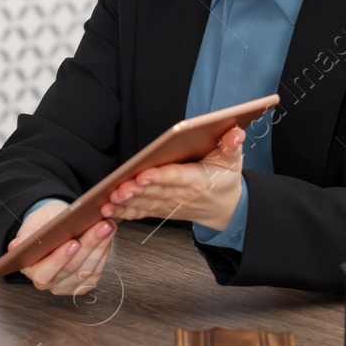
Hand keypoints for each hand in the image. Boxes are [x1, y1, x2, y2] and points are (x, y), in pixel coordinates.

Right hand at [8, 199, 116, 295]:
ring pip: (87, 270)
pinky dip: (104, 253)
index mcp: (30, 269)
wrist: (56, 228)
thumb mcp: (34, 222)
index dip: (60, 258)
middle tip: (101, 226)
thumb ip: (26, 234)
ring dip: (101, 247)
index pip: (45, 272)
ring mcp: (66, 285)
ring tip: (107, 227)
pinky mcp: (82, 284)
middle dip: (89, 245)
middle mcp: (47, 282)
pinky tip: (108, 237)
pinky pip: (96, 271)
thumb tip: (15, 246)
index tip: (73, 242)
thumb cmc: (44, 224)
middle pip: (71, 269)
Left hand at [100, 127, 244, 230]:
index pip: (176, 177)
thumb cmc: (225, 179)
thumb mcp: (233, 161)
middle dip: (136, 191)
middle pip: (156, 192)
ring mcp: (170, 204)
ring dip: (127, 204)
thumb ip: (232, 146)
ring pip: (146, 204)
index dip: (160, 177)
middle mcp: (182, 194)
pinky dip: (126, 213)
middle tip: (118, 189)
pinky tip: (110, 211)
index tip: (143, 175)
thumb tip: (236, 132)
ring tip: (109, 201)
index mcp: (198, 180)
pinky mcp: (161, 210)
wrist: (226, 207)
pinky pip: (142, 212)